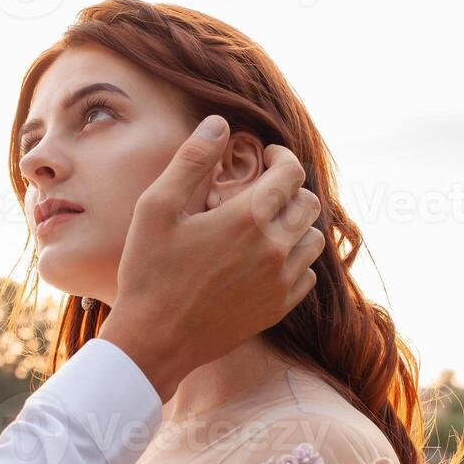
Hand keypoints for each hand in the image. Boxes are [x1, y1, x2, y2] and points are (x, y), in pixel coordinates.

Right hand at [98, 115, 323, 401]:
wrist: (154, 340)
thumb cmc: (149, 271)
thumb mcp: (157, 207)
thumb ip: (191, 160)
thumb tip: (219, 123)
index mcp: (249, 217)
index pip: (291, 172)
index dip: (281, 156)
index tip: (265, 156)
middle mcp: (275, 248)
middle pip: (308, 202)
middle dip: (289, 188)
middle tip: (263, 188)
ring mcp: (281, 282)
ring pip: (313, 239)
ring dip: (296, 224)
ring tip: (267, 222)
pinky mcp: (278, 309)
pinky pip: (307, 275)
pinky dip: (294, 259)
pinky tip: (266, 258)